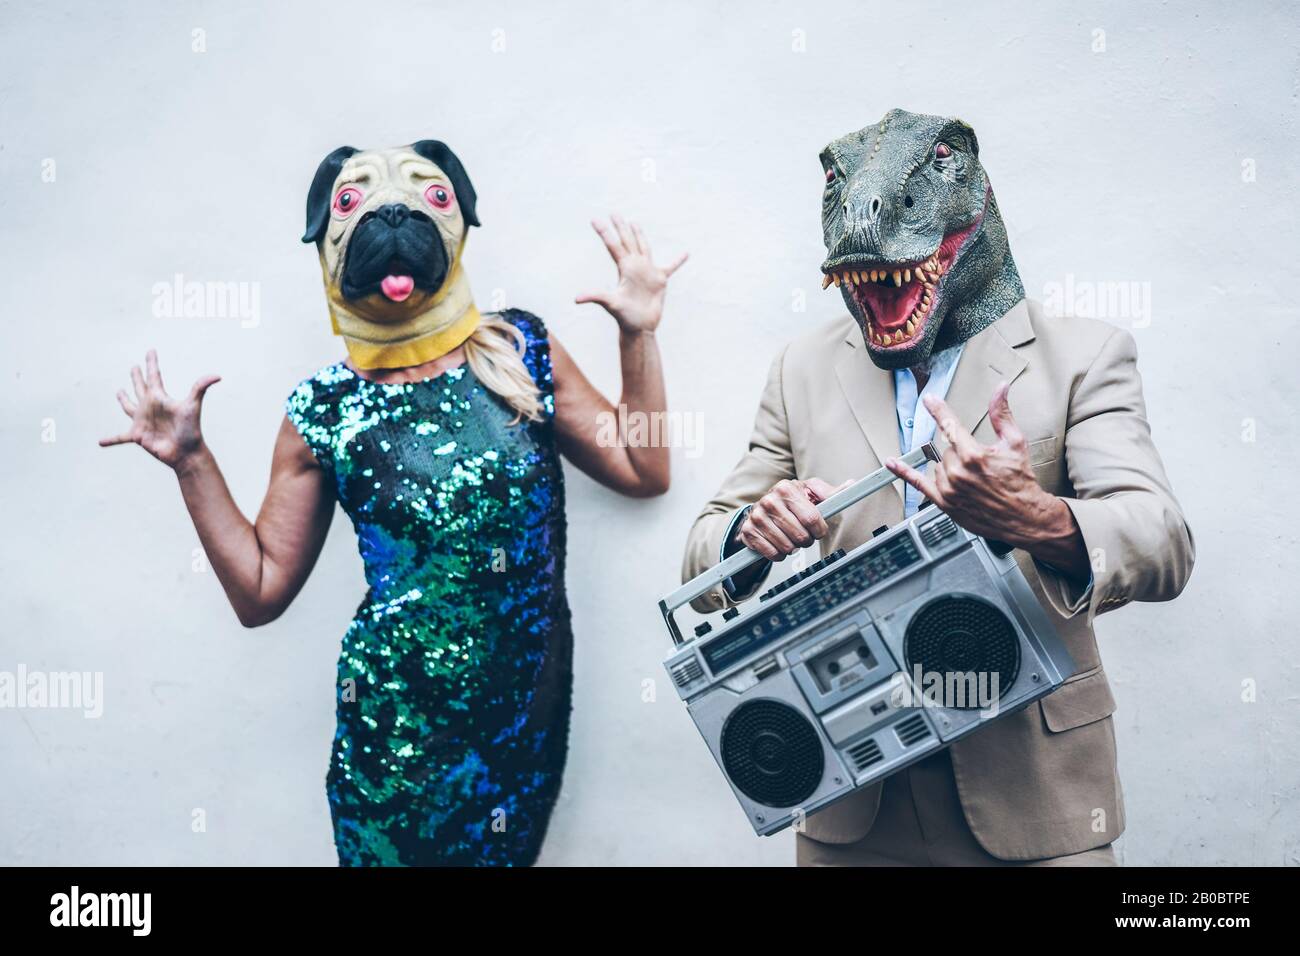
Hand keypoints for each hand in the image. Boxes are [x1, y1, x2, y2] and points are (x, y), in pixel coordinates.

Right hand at [99, 350, 220, 472]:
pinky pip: (120, 437)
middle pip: (140, 388)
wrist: (186, 453)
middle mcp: (150, 407)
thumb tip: (218, 375)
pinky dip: (111, 439)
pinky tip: (100, 442)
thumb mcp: (192, 406)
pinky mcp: (137, 436)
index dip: (152, 363)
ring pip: (129, 407)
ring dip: (123, 400)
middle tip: (134, 367)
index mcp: (159, 398)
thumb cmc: (190, 429)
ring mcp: (142, 421)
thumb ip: (200, 388)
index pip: (154, 376)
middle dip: (137, 377)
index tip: (151, 350)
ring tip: (119, 392)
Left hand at [575, 214, 686, 333]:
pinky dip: (678, 261)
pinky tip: (686, 254)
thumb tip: (576, 299)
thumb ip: (595, 297)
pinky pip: (671, 267)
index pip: (613, 246)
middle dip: (621, 227)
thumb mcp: (611, 304)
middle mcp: (635, 266)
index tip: (595, 220)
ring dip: (640, 236)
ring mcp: (647, 272)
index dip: (605, 232)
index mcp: (624, 268)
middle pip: (627, 242)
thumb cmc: (625, 317)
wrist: (639, 327)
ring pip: (644, 248)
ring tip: (635, 223)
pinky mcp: (660, 280)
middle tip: (614, 213)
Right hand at [736, 477, 848, 560]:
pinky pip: (772, 554)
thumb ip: (830, 493)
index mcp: (787, 488)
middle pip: (800, 536)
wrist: (761, 509)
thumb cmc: (790, 502)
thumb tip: (851, 485)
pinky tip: (778, 544)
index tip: (818, 530)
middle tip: (803, 535)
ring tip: (790, 538)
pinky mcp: (748, 532)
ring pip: (787, 547)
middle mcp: (770, 500)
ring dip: (793, 548)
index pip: (812, 519)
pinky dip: (779, 555)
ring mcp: (757, 516)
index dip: (820, 530)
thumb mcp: (809, 493)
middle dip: (806, 540)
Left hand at [884, 383, 1085, 573]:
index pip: (950, 426)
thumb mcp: (1014, 443)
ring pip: (938, 465)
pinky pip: (918, 483)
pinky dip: (903, 472)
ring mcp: (948, 488)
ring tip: (973, 479)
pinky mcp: (943, 502)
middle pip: (946, 448)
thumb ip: (1002, 414)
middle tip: (981, 465)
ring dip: (950, 467)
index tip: (929, 400)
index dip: (939, 410)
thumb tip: (1000, 389)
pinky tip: (892, 463)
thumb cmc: (1020, 481)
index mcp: (974, 455)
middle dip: (961, 452)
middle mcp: (958, 472)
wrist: (1022, 517)